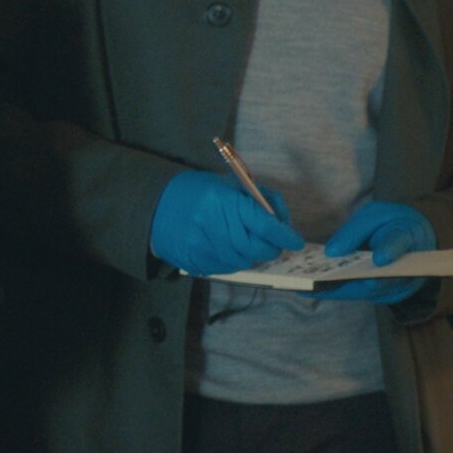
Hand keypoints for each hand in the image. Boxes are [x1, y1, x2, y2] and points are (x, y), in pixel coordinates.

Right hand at [150, 170, 303, 275]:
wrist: (157, 207)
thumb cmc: (200, 191)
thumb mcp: (232, 184)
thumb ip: (262, 200)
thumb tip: (284, 224)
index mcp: (222, 200)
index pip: (263, 224)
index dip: (283, 235)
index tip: (294, 241)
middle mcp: (211, 225)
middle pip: (255, 248)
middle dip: (271, 248)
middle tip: (274, 244)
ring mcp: (201, 246)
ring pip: (243, 261)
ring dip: (253, 255)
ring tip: (248, 244)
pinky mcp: (194, 262)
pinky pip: (226, 268)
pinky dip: (235, 261)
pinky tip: (230, 249)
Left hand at [316, 201, 436, 304]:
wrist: (412, 239)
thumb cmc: (390, 223)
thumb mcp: (374, 215)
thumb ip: (355, 230)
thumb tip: (331, 252)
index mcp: (406, 238)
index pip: (399, 244)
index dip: (390, 251)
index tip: (380, 259)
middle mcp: (405, 268)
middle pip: (380, 278)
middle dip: (352, 281)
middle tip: (325, 282)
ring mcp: (396, 285)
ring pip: (364, 290)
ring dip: (337, 289)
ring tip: (309, 286)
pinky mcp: (384, 295)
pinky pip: (358, 293)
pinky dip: (337, 290)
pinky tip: (314, 287)